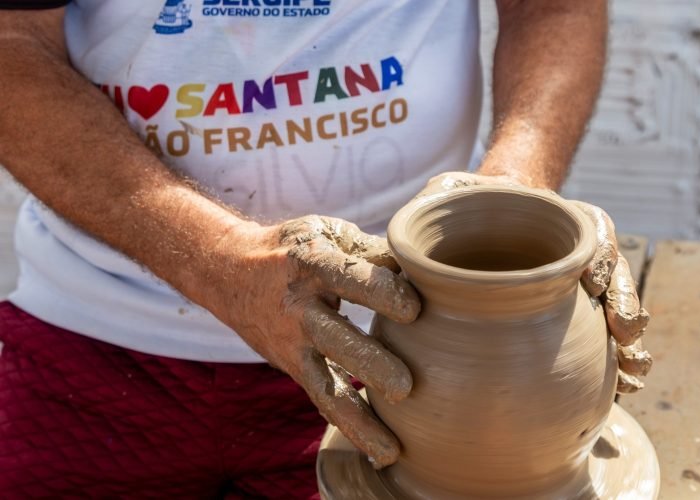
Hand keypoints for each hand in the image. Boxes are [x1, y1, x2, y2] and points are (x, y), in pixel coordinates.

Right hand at [208, 215, 419, 467]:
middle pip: (334, 338)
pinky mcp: (293, 367)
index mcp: (311, 263)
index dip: (381, 292)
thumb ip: (372, 251)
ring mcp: (293, 343)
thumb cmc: (295, 249)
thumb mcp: (327, 234)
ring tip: (391, 448)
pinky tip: (381, 450)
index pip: (348, 277)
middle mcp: (299, 307)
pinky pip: (322, 400)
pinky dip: (351, 426)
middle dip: (369, 363)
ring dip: (358, 417)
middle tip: (405, 388)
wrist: (230, 272)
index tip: (414, 308)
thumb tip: (426, 268)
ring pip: (324, 385)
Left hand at [418, 172, 651, 392]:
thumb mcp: (448, 193)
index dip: (599, 255)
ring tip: (632, 373)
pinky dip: (618, 364)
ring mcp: (580, 286)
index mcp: (561, 219)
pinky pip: (605, 340)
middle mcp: (579, 252)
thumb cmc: (462, 211)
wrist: (475, 228)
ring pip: (618, 309)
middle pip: (616, 273)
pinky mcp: (575, 317)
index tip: (589, 284)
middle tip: (623, 331)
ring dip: (629, 343)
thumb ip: (440, 195)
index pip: (594, 230)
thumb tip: (415, 227)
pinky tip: (623, 388)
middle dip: (624, 303)